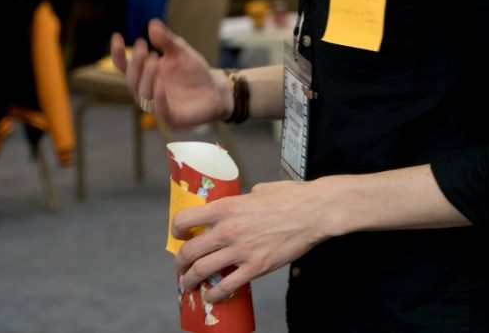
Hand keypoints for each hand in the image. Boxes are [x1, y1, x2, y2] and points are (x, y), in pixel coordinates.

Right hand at [110, 19, 230, 128]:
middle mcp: (147, 91)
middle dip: (135, 64)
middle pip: (132, 80)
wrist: (216, 91)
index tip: (117, 37)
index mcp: (145, 75)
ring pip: (142, 95)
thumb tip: (153, 24)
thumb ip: (167, 40)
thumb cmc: (194, 72)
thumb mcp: (181, 52)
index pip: (125, 66)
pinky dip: (158, 98)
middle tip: (143, 48)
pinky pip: (160, 110)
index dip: (118, 54)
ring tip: (154, 60)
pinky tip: (160, 83)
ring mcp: (157, 106)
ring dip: (146, 77)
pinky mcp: (172, 119)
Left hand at [172, 179, 331, 302]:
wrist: (313, 212)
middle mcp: (226, 230)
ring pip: (202, 270)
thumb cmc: (289, 197)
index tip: (177, 236)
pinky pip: (228, 286)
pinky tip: (211, 297)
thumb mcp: (256, 192)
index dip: (176, 230)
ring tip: (187, 284)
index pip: (184, 219)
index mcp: (224, 207)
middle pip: (189, 250)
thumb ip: (241, 201)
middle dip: (180, 262)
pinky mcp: (256, 267)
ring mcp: (240, 250)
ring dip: (190, 280)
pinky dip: (215, 294)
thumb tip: (237, 206)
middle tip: (180, 267)